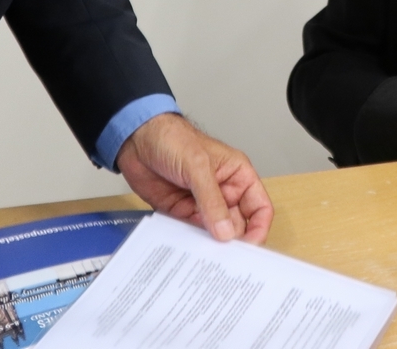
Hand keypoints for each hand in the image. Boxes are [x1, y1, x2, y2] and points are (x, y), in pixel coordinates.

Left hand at [116, 113, 271, 243]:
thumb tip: (226, 232)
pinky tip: (187, 249)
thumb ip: (212, 199)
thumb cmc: (172, 138)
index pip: (260, 207)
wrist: (136, 140)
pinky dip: (190, 243)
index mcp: (237, 176)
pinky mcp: (182, 213)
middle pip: (239, 226)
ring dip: (210, 245)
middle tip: (225, 259)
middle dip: (233, 243)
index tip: (250, 248)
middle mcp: (223, 193)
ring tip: (205, 257)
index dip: (259, 228)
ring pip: (215, 234)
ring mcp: (202, 205)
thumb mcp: (197, 166)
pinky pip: (192, 234)